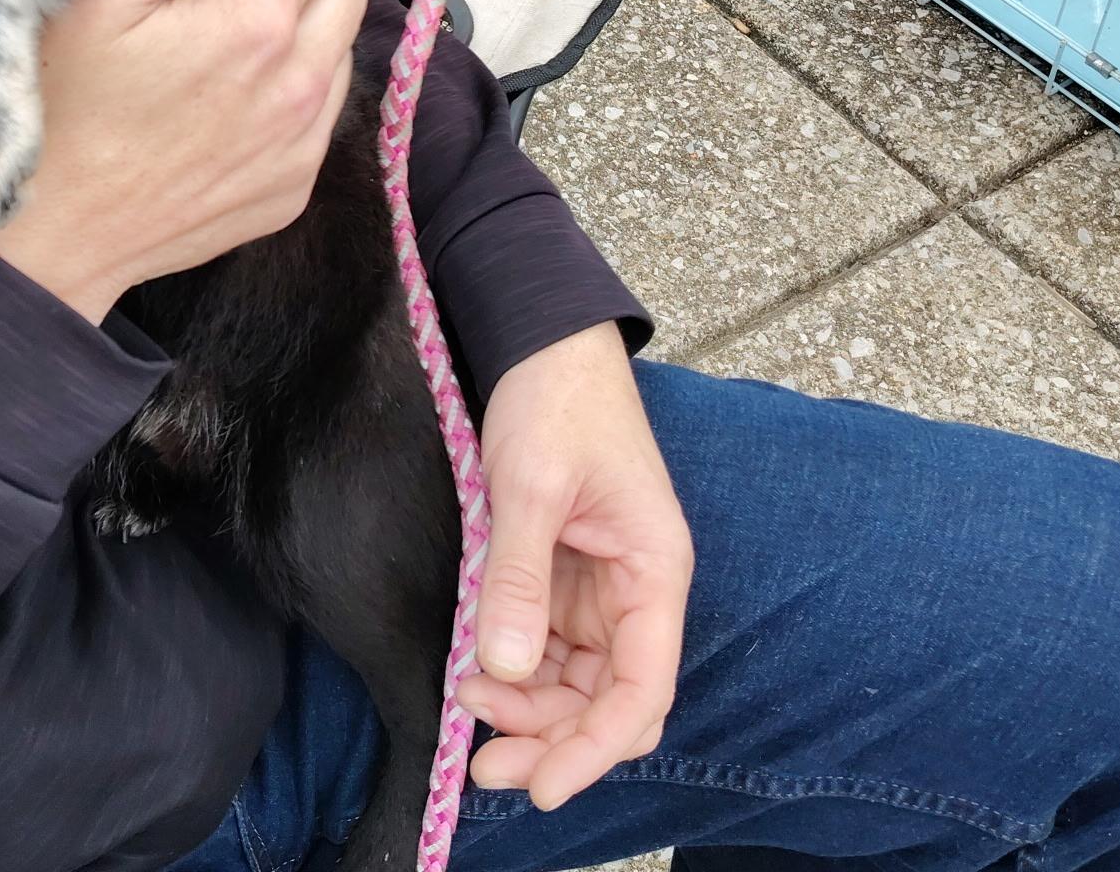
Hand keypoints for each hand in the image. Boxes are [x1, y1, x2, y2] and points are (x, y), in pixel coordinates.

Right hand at [0, 0, 366, 323]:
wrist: (57, 235)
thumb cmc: (66, 106)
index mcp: (259, 23)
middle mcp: (301, 84)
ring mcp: (302, 144)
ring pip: (341, 52)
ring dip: (304, 36)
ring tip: (229, 47)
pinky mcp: (293, 190)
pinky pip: (323, 119)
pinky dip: (293, 99)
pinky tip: (230, 106)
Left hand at [459, 322, 692, 809]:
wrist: (543, 335)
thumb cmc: (555, 400)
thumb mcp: (531, 486)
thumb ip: (518, 577)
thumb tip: (501, 667)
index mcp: (654, 571)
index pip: (641, 690)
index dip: (596, 747)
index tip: (543, 785)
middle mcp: (635, 588)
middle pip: (606, 698)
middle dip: (550, 737)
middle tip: (483, 765)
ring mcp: (598, 582)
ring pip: (572, 678)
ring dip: (525, 705)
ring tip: (465, 702)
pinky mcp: (562, 569)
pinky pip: (544, 640)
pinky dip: (511, 663)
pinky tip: (472, 667)